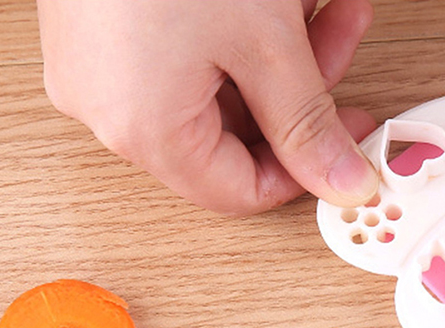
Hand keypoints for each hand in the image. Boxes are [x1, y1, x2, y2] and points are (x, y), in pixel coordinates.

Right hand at [36, 0, 378, 214]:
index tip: (347, 139)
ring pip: (214, 90)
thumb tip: (344, 183)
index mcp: (143, 129)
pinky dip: (235, 35)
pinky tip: (276, 0)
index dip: (304, 171)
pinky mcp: (99, 29)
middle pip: (233, 136)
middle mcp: (108, 108)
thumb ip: (309, 123)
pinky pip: (184, 56)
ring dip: (277, 55)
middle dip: (299, 91)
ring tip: (319, 5)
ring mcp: (98, 66)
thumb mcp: (265, 42)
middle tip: (342, 46)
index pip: (241, 192)